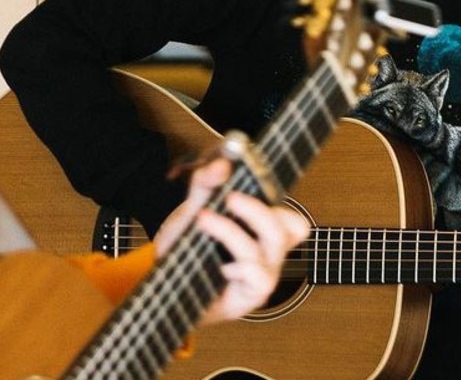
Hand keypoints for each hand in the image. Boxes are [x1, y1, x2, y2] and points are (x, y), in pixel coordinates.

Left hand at [153, 157, 310, 324]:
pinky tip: (221, 267)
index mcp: (263, 231)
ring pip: (270, 248)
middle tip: (229, 196)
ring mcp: (263, 275)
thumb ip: (205, 184)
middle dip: (257, 209)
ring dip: (233, 230)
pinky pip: (259, 277)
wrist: (166, 286)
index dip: (281, 200)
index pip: (294, 218)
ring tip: (203, 220)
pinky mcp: (252, 296)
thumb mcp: (192, 210)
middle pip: (291, 227)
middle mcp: (269, 252)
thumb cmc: (187, 249)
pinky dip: (240, 267)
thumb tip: (222, 164)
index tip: (250, 177)